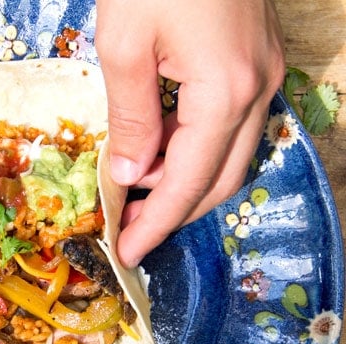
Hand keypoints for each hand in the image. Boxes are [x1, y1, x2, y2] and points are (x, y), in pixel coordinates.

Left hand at [95, 0, 284, 267]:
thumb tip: (132, 174)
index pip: (187, 183)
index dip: (155, 224)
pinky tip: (160, 147)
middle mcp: (257, 91)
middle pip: (218, 180)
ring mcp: (264, 74)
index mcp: (225, 93)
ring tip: (136, 190)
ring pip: (229, 156)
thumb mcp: (124, 44)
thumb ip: (132, 118)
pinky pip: (230, 125)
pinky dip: (195, 148)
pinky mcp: (257, 59)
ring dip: (184, 181)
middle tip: (129, 228)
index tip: (127, 253)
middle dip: (173, 211)